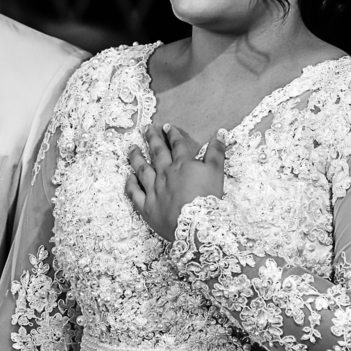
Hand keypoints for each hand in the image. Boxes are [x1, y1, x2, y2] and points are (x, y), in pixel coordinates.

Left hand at [125, 123, 225, 240]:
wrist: (196, 224)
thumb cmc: (208, 198)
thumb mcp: (216, 172)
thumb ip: (217, 152)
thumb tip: (220, 133)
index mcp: (182, 165)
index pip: (177, 145)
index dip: (172, 134)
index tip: (167, 126)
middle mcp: (165, 174)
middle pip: (157, 153)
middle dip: (152, 139)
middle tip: (147, 129)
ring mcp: (154, 189)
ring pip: (142, 169)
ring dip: (137, 157)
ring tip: (132, 148)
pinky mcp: (147, 206)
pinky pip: (135, 192)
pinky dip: (131, 184)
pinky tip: (130, 176)